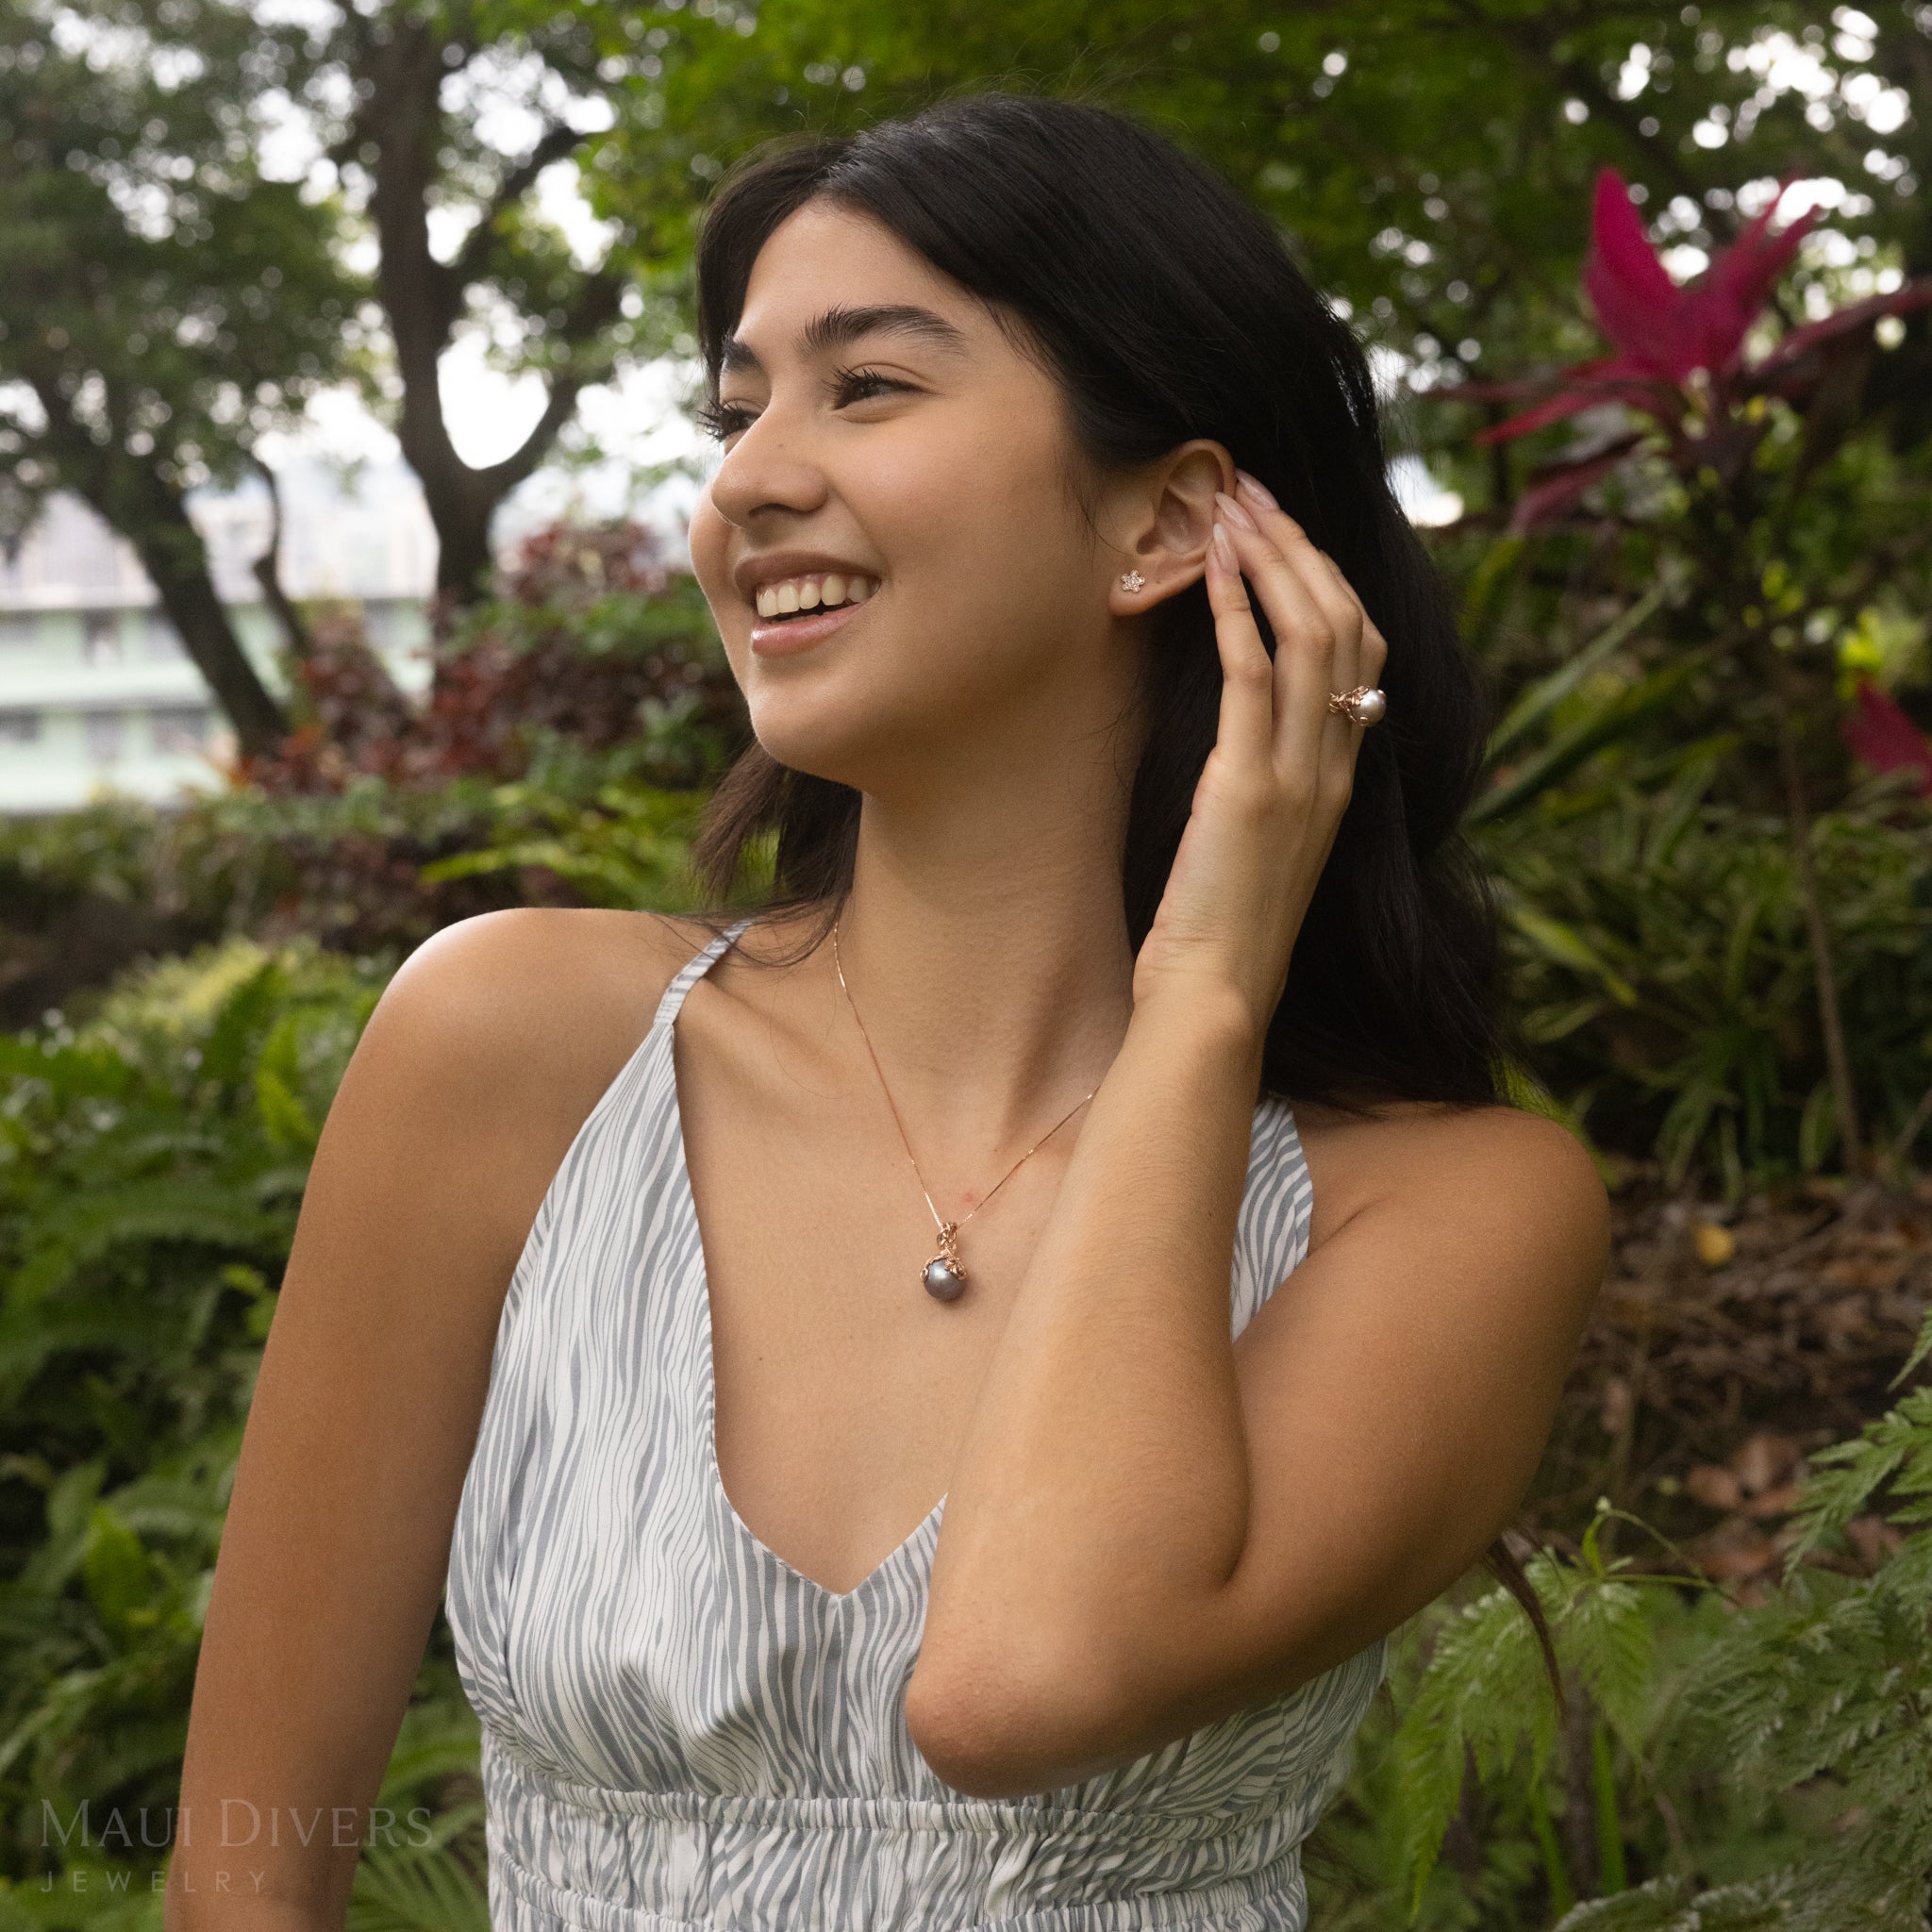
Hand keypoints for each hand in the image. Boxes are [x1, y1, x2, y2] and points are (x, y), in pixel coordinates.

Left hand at [1130, 472, 1388, 1035]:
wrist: (1215, 996)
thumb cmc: (1221, 930)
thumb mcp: (1261, 844)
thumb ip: (1269, 783)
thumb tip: (1243, 737)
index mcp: (1340, 775)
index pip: (1361, 650)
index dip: (1325, 576)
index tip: (1278, 528)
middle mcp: (1334, 765)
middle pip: (1344, 622)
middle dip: (1298, 544)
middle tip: (1250, 488)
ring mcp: (1299, 774)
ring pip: (1310, 634)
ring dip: (1268, 558)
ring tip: (1228, 504)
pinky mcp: (1248, 786)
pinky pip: (1253, 675)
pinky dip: (1233, 609)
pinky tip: (1208, 565)